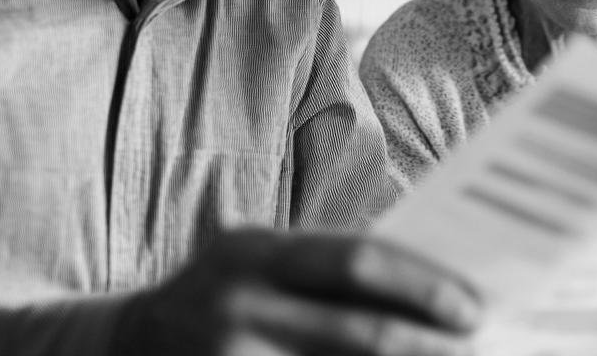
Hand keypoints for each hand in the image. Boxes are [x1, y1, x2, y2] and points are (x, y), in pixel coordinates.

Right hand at [113, 228, 481, 355]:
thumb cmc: (221, 295)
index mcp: (255, 250)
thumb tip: (430, 287)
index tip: (472, 305)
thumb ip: (330, 273)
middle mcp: (238, 303)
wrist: (124, 345)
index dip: (422, 284)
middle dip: (426, 345)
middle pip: (356, 332)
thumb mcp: (261, 263)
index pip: (357, 260)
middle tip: (472, 348)